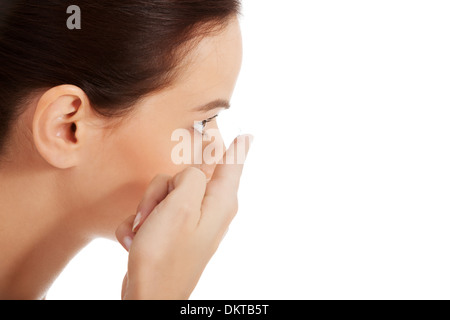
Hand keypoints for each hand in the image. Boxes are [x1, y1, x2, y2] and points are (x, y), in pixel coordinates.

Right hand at [115, 135, 252, 299]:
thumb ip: (191, 176)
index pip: (233, 163)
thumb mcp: (180, 205)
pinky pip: (157, 210)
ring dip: (149, 206)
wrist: (148, 296)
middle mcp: (210, 208)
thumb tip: (195, 169)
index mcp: (220, 201)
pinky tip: (137, 240)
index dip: (237, 146)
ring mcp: (191, 220)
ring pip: (167, 189)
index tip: (247, 134)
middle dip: (166, 186)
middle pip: (192, 173)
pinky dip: (143, 222)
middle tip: (157, 207)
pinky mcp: (174, 230)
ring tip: (144, 229)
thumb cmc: (165, 253)